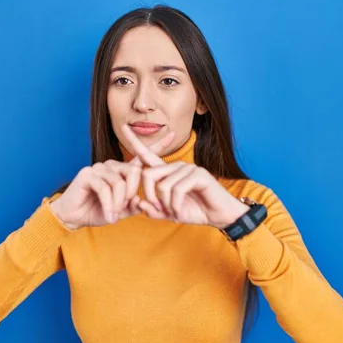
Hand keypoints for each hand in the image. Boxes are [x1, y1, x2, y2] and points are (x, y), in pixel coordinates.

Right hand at [50, 131, 174, 228]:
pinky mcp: (88, 174)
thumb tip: (142, 200)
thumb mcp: (121, 211)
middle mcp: (112, 165)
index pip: (141, 156)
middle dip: (132, 194)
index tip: (172, 134)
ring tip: (113, 215)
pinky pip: (106, 188)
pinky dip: (109, 205)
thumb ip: (134, 205)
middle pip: (134, 172)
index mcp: (122, 171)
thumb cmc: (98, 212)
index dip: (157, 146)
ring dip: (119, 203)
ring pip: (120, 183)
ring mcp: (99, 167)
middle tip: (124, 209)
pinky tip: (108, 215)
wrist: (74, 218)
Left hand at [121, 124, 249, 228]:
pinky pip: (177, 190)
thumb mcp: (170, 213)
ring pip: (162, 186)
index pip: (147, 155)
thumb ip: (153, 210)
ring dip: (167, 205)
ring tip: (175, 212)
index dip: (135, 142)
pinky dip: (175, 206)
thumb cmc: (195, 211)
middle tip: (159, 210)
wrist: (219, 215)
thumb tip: (140, 204)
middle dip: (149, 196)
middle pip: (148, 175)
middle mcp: (176, 166)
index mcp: (167, 172)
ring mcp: (187, 168)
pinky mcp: (198, 174)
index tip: (123, 127)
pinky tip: (180, 211)